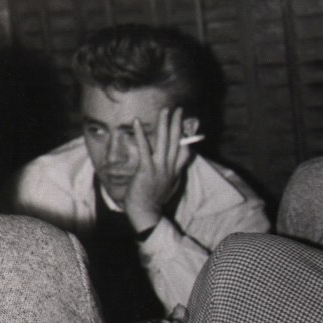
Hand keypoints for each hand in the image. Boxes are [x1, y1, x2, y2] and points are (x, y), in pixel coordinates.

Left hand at [123, 107, 192, 231]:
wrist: (146, 213)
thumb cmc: (154, 201)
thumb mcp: (168, 187)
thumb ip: (171, 174)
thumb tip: (172, 166)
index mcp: (175, 172)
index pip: (184, 151)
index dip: (186, 137)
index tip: (185, 125)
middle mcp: (170, 168)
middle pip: (176, 142)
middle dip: (177, 124)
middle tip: (177, 110)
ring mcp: (159, 168)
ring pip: (164, 142)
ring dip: (164, 124)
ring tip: (164, 110)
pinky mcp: (146, 169)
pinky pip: (144, 148)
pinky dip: (141, 134)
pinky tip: (137, 122)